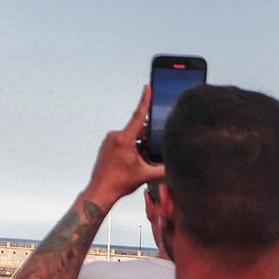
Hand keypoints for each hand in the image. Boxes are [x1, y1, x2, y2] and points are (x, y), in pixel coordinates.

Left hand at [85, 84, 164, 207]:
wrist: (100, 191)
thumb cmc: (118, 183)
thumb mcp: (146, 175)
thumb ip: (164, 169)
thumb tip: (177, 165)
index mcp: (124, 139)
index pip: (138, 115)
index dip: (145, 100)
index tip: (147, 87)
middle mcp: (115, 136)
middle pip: (138, 130)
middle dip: (148, 138)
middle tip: (151, 152)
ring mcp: (110, 140)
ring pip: (131, 137)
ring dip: (140, 145)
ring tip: (140, 162)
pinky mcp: (107, 146)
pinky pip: (124, 141)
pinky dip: (132, 148)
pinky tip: (134, 162)